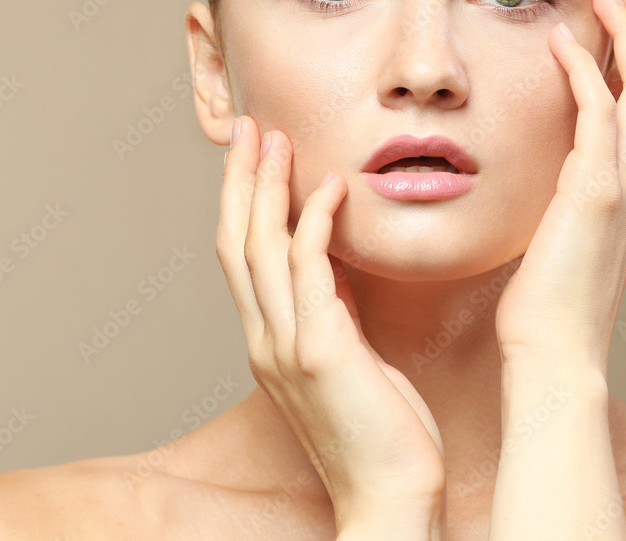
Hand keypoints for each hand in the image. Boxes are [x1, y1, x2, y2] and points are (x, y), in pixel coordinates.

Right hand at [215, 115, 446, 523]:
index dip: (241, 204)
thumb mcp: (349, 360)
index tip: (252, 158)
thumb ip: (332, 313)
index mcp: (270, 342)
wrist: (389, 497)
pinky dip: (314, 222)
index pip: (242, 259)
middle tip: (247, 129)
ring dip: (265, 188)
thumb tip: (338, 268)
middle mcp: (266, 340)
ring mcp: (286, 345)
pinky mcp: (320, 350)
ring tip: (277, 139)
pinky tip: (328, 187)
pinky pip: (309, 270)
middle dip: (239, 182)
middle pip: (236, 243)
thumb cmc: (379, 433)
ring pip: (259, 248)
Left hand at [495, 0, 625, 373]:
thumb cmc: (549, 300)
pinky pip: (601, 117)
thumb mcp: (568, 236)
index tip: (616, 7)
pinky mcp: (596, 195)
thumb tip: (568, 172)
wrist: (552, 352)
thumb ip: (577, 197)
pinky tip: (560, 42)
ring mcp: (624, 186)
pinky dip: (586, 73)